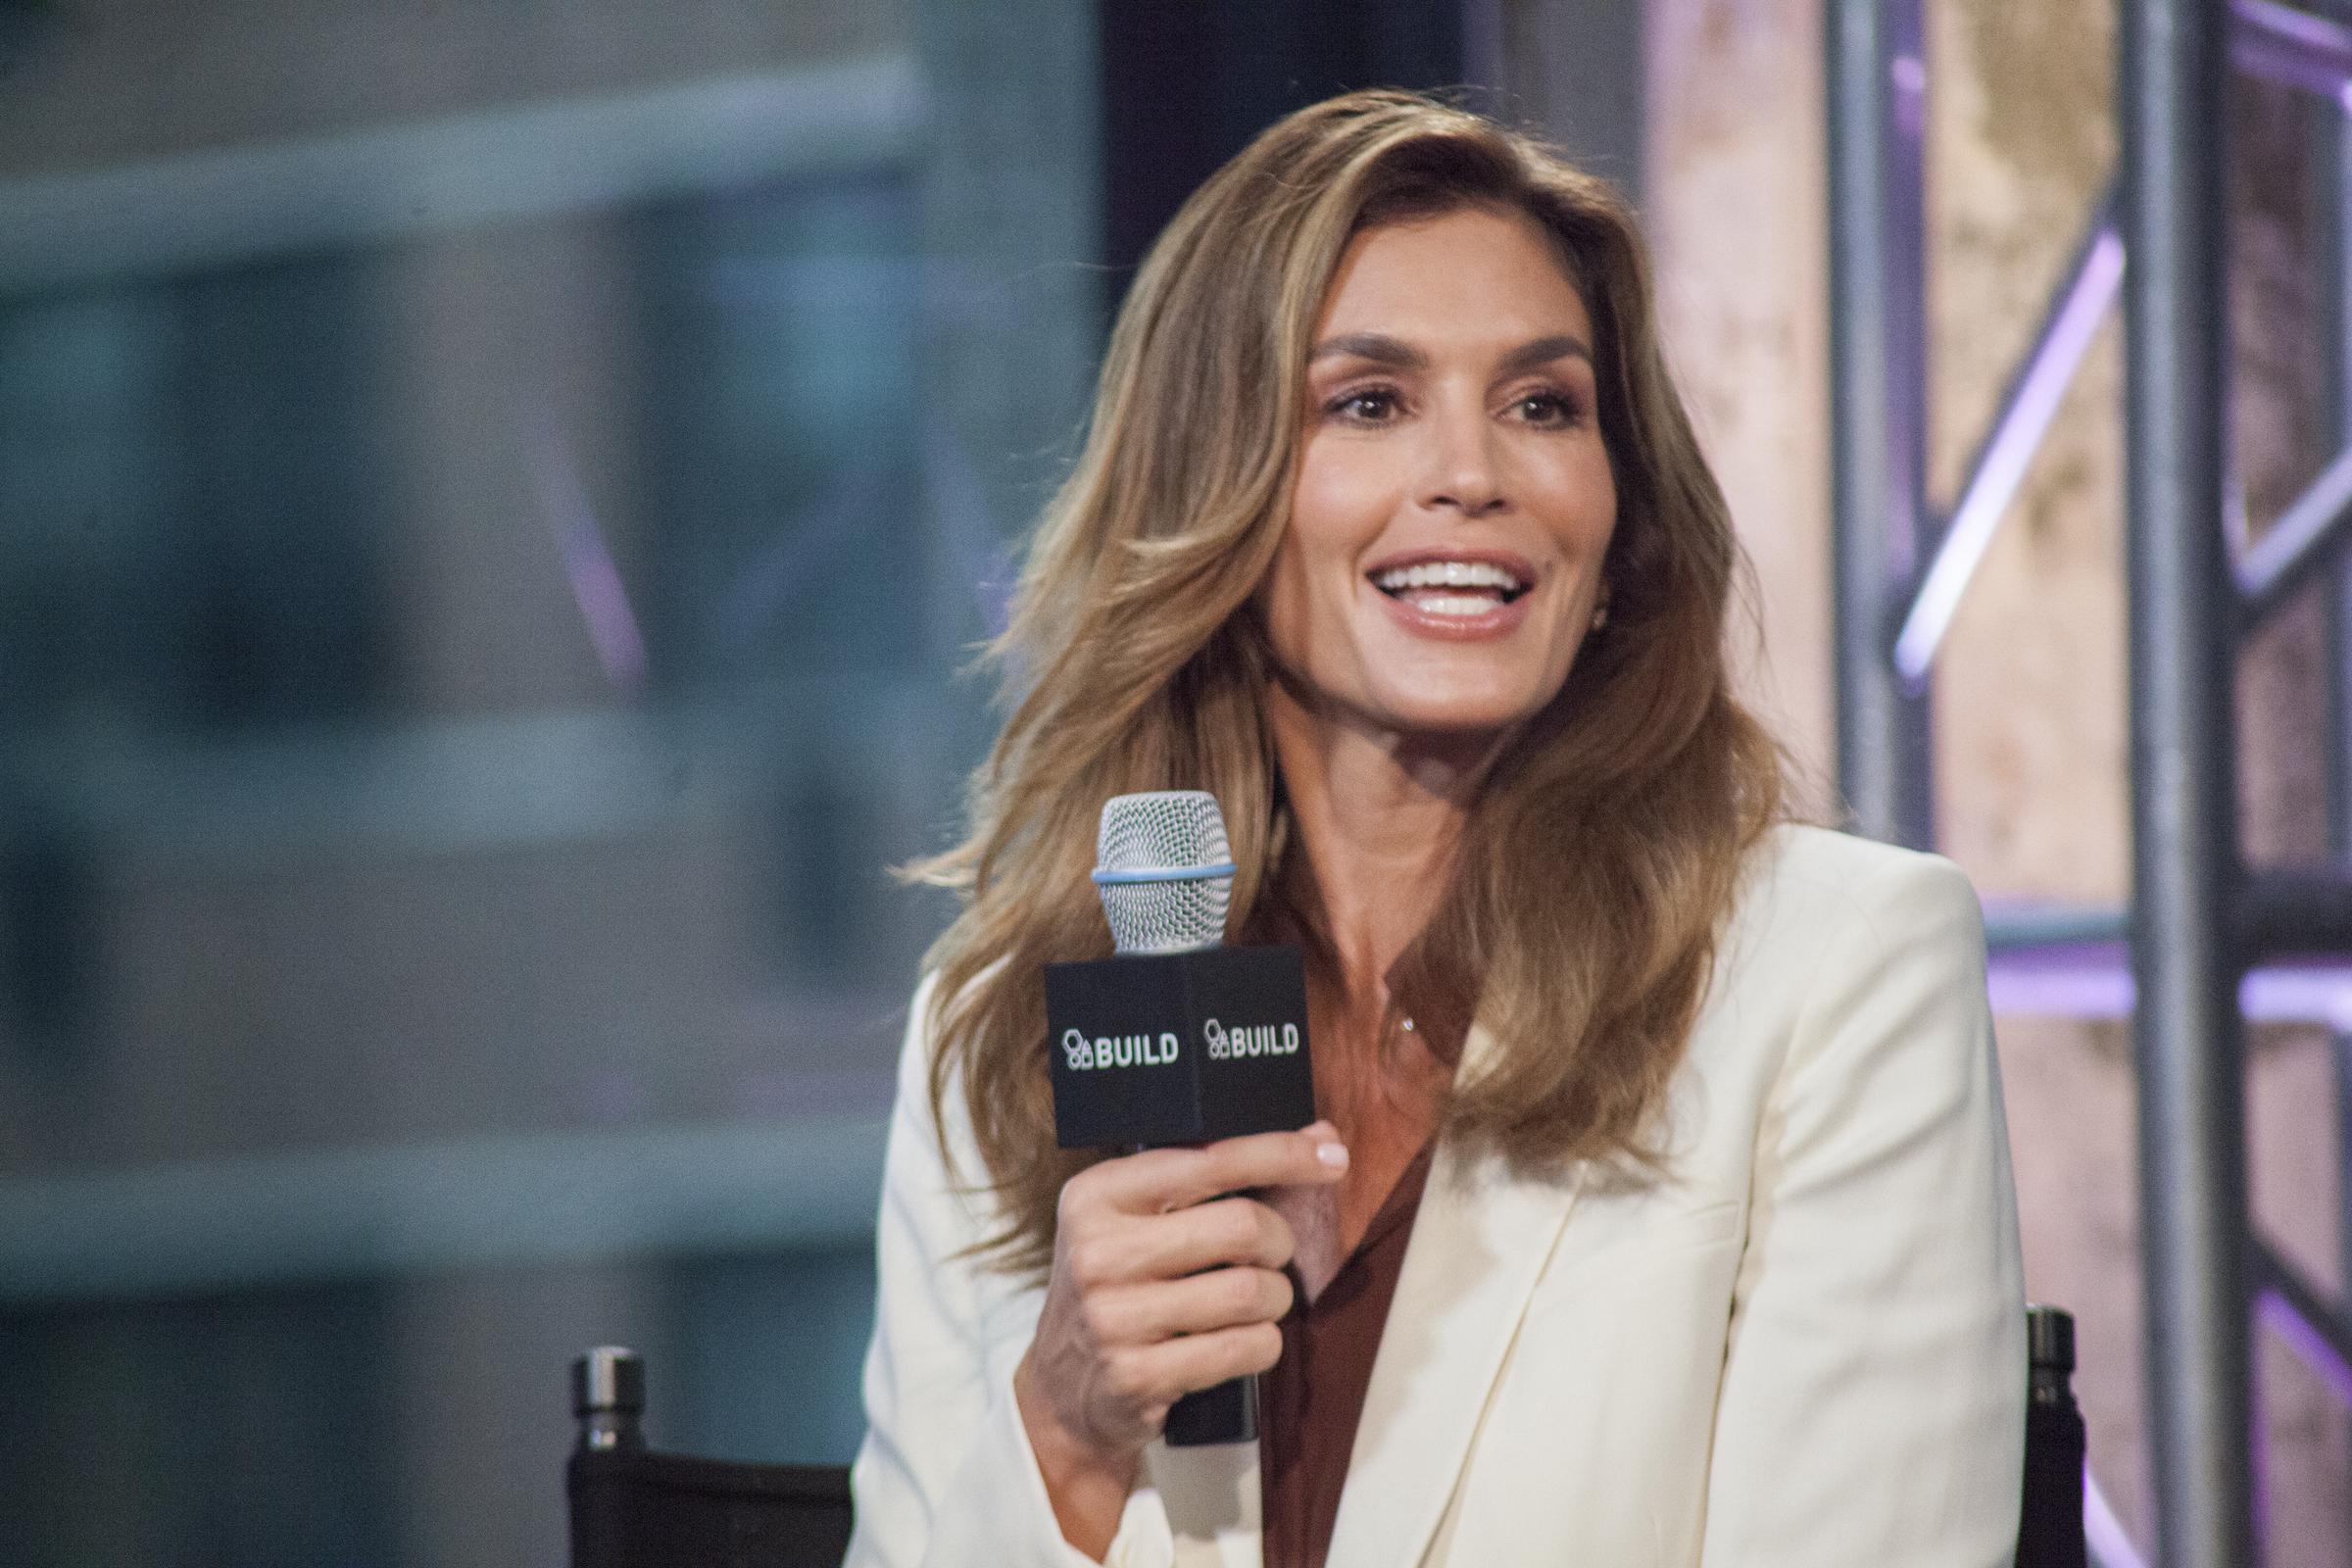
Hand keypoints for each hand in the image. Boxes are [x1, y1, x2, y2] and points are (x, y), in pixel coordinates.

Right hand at [1013, 1122, 1348, 1547]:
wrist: (1063, 1391)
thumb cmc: (1118, 1288)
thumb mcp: (1129, 1220)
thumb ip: (1204, 1179)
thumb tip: (1317, 1137)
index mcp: (1097, 1194)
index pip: (1210, 1159)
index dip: (1281, 1153)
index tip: (1330, 1153)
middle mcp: (1098, 1250)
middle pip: (1243, 1226)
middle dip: (1278, 1241)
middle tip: (1270, 1253)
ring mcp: (1114, 1316)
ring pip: (1252, 1291)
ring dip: (1274, 1298)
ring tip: (1254, 1303)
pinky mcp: (1137, 1375)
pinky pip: (1244, 1348)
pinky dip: (1263, 1344)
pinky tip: (1242, 1341)